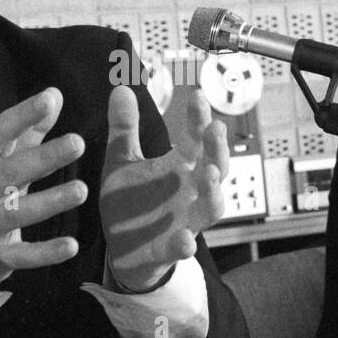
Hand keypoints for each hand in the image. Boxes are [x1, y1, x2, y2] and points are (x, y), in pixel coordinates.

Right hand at [0, 87, 86, 293]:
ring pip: (19, 212)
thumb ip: (28, 132)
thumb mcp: (1, 164)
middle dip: (44, 156)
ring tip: (82, 190)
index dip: (22, 115)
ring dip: (51, 202)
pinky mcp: (0, 256)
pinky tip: (72, 245)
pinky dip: (47, 252)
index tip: (49, 98)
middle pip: (11, 171)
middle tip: (78, 142)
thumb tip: (54, 94)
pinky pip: (24, 253)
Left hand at [100, 86, 227, 292]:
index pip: (197, 139)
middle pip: (215, 168)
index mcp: (181, 167)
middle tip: (214, 128)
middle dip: (217, 149)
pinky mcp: (171, 249)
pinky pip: (183, 247)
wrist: (123, 249)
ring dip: (213, 192)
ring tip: (207, 174)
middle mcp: (190, 192)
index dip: (199, 118)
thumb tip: (121, 88)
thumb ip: (124, 129)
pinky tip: (186, 240)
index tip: (196, 95)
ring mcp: (185, 220)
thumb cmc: (130, 202)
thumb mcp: (122, 162)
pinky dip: (185, 244)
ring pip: (211, 208)